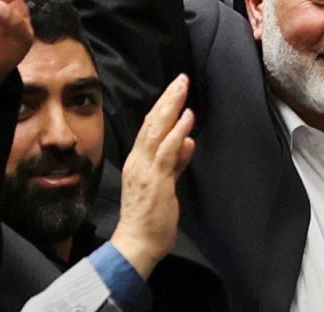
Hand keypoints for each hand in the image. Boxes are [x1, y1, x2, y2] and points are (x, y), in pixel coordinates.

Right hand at [111, 74, 195, 279]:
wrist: (135, 244)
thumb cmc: (148, 219)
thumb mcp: (166, 185)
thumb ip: (176, 163)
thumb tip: (188, 141)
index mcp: (138, 162)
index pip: (150, 128)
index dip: (163, 107)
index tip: (175, 90)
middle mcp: (138, 161)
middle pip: (152, 123)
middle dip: (167, 99)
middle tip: (181, 79)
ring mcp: (144, 169)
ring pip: (157, 130)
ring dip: (172, 107)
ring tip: (183, 88)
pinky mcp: (154, 180)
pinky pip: (166, 151)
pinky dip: (176, 132)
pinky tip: (186, 117)